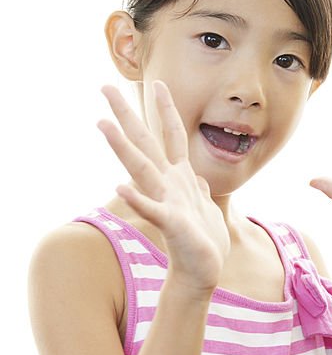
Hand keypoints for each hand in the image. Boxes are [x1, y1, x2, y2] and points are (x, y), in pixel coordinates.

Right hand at [98, 82, 227, 292]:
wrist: (203, 272)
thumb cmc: (203, 239)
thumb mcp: (206, 205)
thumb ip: (198, 188)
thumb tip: (198, 177)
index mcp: (179, 177)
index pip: (171, 135)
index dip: (166, 109)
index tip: (157, 82)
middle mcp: (168, 184)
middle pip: (145, 143)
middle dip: (127, 115)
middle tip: (104, 87)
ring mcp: (166, 202)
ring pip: (141, 169)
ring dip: (123, 148)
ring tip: (103, 125)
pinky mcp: (171, 224)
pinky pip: (152, 210)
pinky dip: (137, 199)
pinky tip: (120, 188)